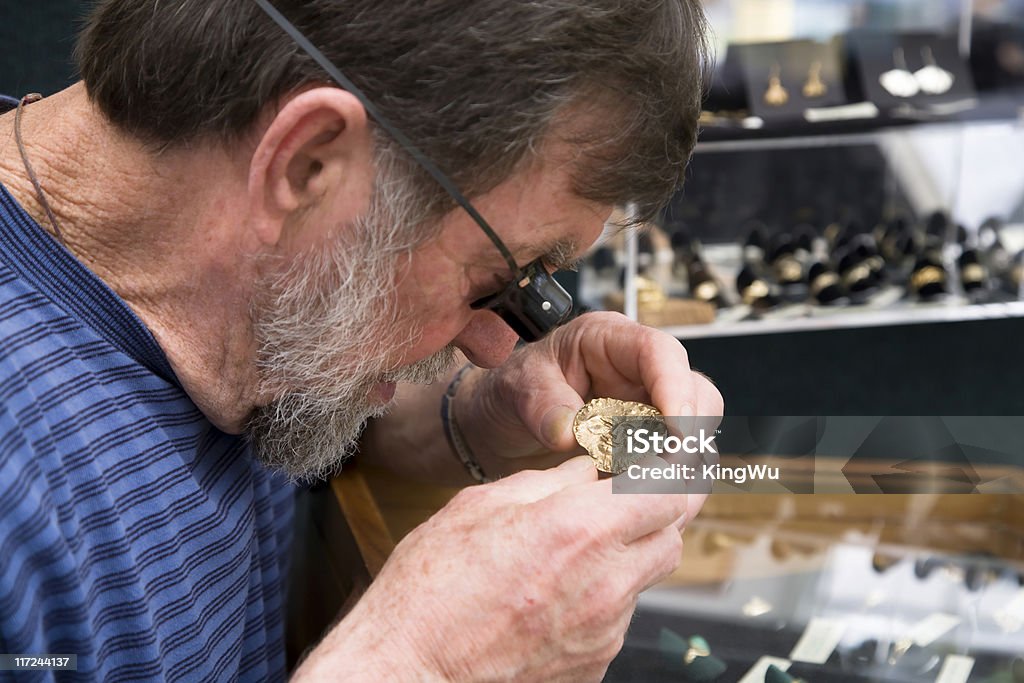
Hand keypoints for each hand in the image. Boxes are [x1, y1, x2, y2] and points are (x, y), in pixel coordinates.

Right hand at [292, 456, 699, 681]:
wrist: (410, 671)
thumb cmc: (430, 589)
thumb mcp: (479, 507)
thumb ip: (546, 483)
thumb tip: (585, 471)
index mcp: (579, 529)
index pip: (668, 490)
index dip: (669, 471)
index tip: (656, 462)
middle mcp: (605, 582)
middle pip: (672, 535)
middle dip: (654, 512)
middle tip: (619, 502)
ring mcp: (604, 631)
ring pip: (645, 578)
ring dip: (625, 555)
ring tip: (573, 552)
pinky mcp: (595, 665)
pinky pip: (617, 619)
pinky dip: (600, 598)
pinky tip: (553, 595)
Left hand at [458, 312, 723, 471]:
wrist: (503, 422)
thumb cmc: (512, 390)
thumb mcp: (517, 389)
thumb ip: (543, 406)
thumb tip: (572, 432)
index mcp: (610, 339)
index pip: (661, 352)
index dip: (676, 389)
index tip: (676, 431)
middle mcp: (641, 370)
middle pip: (696, 395)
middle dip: (686, 436)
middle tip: (661, 473)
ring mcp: (651, 407)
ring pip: (696, 433)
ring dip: (679, 466)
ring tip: (647, 491)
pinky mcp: (650, 442)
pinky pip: (677, 464)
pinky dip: (666, 484)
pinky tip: (641, 502)